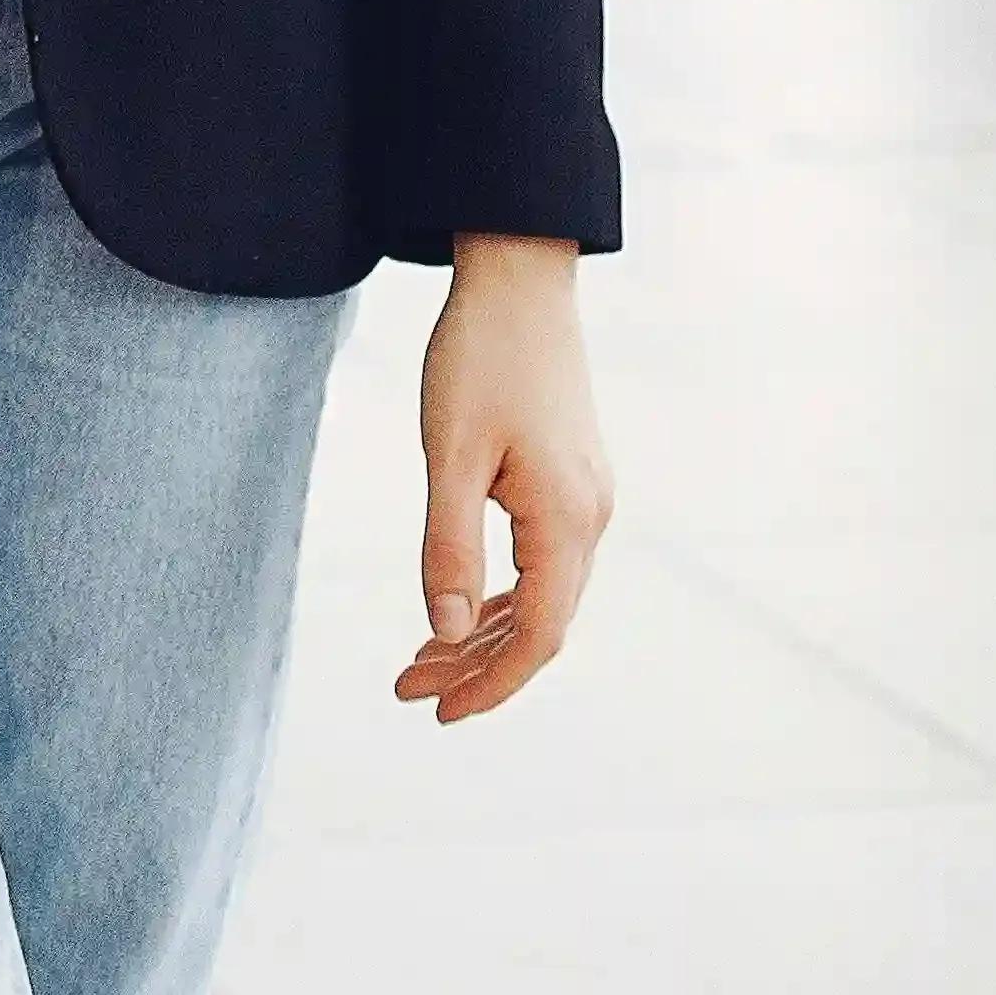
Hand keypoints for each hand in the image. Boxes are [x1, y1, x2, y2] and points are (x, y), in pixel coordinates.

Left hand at [399, 233, 606, 722]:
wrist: (519, 281)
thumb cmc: (478, 359)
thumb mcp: (449, 455)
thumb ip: (447, 545)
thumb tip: (442, 631)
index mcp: (565, 521)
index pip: (538, 637)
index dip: (490, 685)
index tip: (436, 713)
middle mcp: (590, 519)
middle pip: (539, 625)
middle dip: (474, 666)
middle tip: (405, 689)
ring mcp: (586, 500)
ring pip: (540, 596)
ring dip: (480, 632)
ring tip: (417, 661)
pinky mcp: (570, 481)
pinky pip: (541, 562)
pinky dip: (498, 594)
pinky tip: (458, 608)